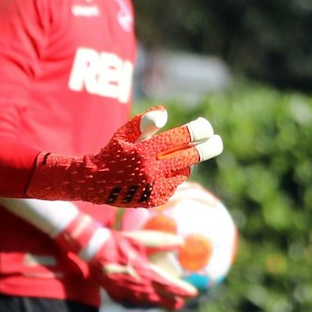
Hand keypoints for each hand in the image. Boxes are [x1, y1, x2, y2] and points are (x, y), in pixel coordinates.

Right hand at [26, 106, 223, 206]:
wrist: (93, 184)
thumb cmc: (110, 153)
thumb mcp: (123, 134)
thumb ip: (143, 123)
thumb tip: (164, 112)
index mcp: (144, 151)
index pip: (178, 139)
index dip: (196, 131)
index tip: (207, 126)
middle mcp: (150, 170)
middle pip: (189, 157)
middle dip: (207, 148)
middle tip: (218, 142)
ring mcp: (153, 186)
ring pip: (182, 172)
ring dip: (184, 163)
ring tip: (175, 158)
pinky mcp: (153, 199)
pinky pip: (173, 185)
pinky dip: (172, 178)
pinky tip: (161, 174)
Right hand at [58, 217, 196, 309]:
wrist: (95, 253)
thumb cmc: (120, 244)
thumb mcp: (142, 239)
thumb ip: (164, 240)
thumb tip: (182, 242)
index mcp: (149, 275)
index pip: (172, 288)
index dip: (185, 292)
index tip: (194, 292)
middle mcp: (142, 290)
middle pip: (165, 302)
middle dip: (175, 302)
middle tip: (181, 299)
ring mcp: (130, 297)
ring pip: (152, 305)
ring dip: (161, 304)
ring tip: (168, 302)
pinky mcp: (120, 298)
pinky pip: (137, 305)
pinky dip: (145, 303)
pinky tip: (147, 299)